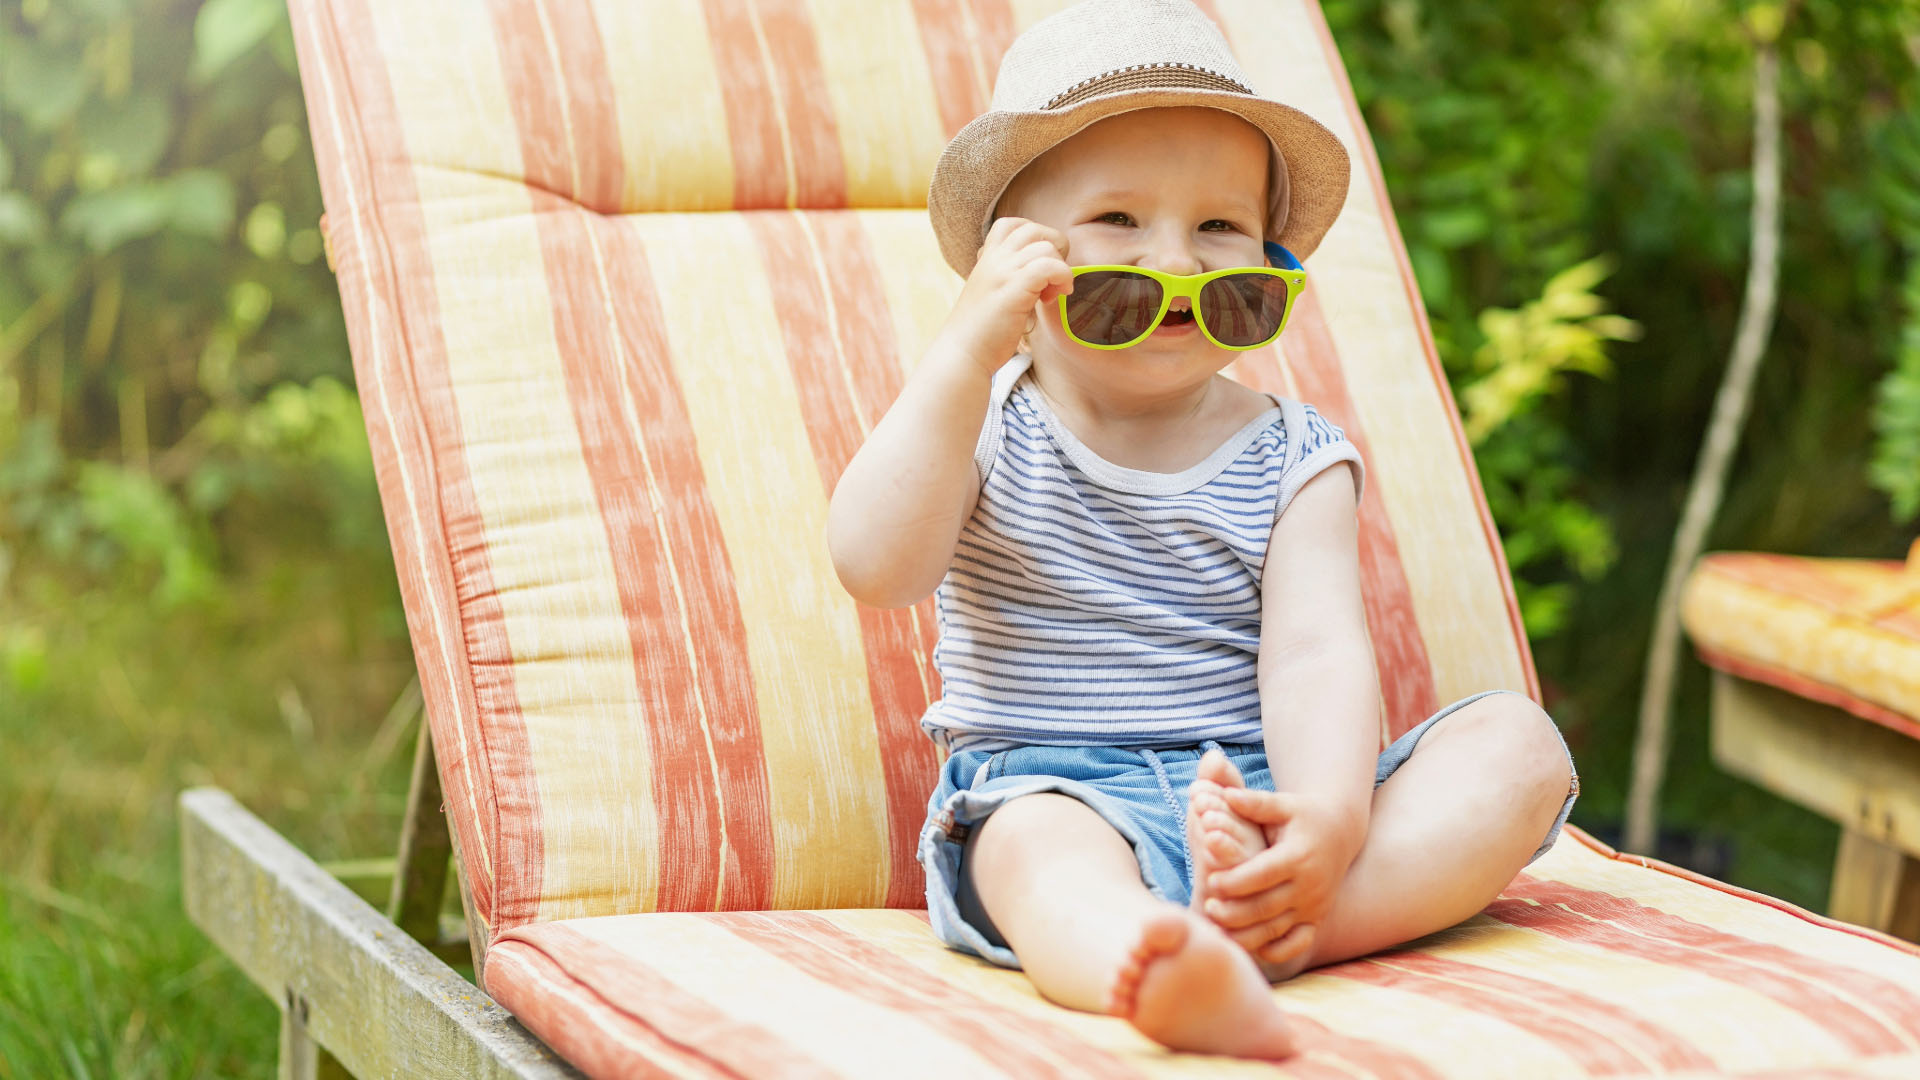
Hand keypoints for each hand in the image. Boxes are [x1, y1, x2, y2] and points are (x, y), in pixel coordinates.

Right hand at [934, 217, 1072, 375]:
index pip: (1011, 225)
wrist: (963, 355)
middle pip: (1034, 229)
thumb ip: (1008, 280)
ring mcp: (1003, 272)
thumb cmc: (980, 334)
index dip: (1034, 239)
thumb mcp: (991, 295)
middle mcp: (994, 259)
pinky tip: (1055, 297)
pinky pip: (1050, 266)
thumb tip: (1039, 280)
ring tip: (1051, 295)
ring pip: (1046, 246)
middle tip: (1050, 280)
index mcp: (986, 259)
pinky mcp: (1014, 288)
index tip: (1036, 268)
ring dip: (1059, 268)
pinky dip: (1063, 278)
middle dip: (1053, 251)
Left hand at [1200, 787, 1365, 969]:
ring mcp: (1314, 906)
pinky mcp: (1316, 919)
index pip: (1263, 874)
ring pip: (1277, 930)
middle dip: (1235, 911)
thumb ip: (1255, 802)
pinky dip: (1273, 951)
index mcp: (1298, 855)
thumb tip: (1227, 794)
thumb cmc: (1303, 814)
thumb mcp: (1283, 804)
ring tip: (1218, 929)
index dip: (1236, 880)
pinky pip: (1295, 943)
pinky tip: (1247, 946)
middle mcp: (1309, 885)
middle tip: (1208, 908)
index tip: (1211, 881)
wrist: (1340, 831)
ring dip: (1246, 934)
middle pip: (1267, 906)